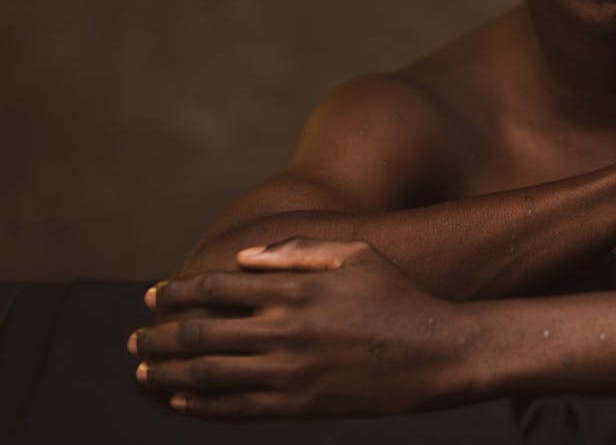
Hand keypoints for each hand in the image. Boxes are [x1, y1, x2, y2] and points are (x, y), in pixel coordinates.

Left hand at [129, 238, 477, 417]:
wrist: (435, 353)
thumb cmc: (398, 296)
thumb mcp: (356, 255)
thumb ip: (299, 251)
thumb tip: (244, 258)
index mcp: (295, 289)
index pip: (215, 289)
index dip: (177, 292)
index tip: (153, 296)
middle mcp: (285, 330)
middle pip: (199, 334)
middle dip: (158, 337)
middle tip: (135, 340)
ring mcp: (290, 372)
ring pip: (208, 377)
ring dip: (168, 375)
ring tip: (144, 373)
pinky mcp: (299, 406)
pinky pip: (236, 409)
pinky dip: (201, 406)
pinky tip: (181, 402)